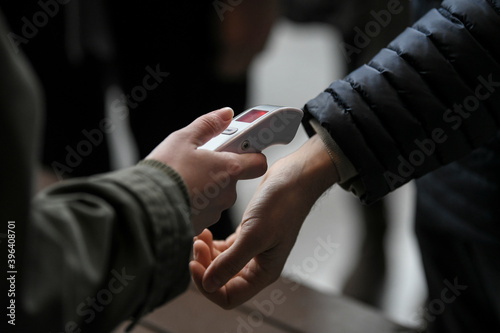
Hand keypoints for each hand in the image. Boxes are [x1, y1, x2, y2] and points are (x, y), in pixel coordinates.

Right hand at [146, 107, 266, 233]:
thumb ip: (208, 125)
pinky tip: (179, 196)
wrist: (145, 206)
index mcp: (229, 169)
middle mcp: (227, 193)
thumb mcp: (183, 139)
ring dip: (206, 188)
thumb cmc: (165, 172)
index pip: (258, 162)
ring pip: (216, 196)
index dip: (251, 154)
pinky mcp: (201, 225)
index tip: (239, 148)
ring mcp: (215, 212)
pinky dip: (194, 204)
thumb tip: (226, 114)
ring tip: (184, 180)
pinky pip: (203, 211)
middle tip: (198, 163)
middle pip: (232, 179)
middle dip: (219, 171)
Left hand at [190, 135, 338, 307]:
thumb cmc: (282, 204)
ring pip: (220, 265)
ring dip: (206, 254)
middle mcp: (257, 266)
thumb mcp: (254, 234)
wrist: (294, 177)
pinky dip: (211, 244)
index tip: (194, 263)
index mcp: (263, 273)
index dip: (208, 286)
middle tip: (196, 244)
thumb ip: (231, 262)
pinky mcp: (247, 235)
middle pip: (222, 282)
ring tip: (200, 235)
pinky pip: (223, 249)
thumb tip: (208, 285)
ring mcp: (252, 251)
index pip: (229, 297)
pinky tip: (206, 232)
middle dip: (205, 267)